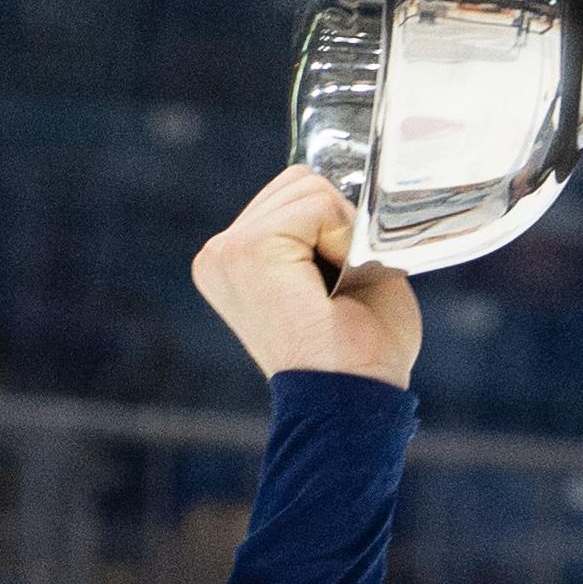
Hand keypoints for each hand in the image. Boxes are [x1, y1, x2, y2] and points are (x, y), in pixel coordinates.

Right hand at [190, 166, 421, 388]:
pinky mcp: (246, 249)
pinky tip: (334, 285)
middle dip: (339, 227)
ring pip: (309, 187)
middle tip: (340, 290)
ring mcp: (227, 250)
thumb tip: (345, 182)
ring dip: (343, 235)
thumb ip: (335, 229)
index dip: (338, 231)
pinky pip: (317, 204)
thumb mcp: (351, 273)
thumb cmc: (362, 351)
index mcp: (237, 260)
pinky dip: (344, 239)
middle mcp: (220, 252)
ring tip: (334, 291)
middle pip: (300, 182)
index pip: (294, 196)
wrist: (353, 401)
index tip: (335, 289)